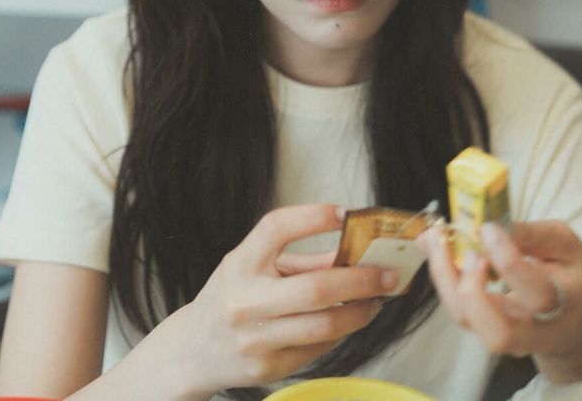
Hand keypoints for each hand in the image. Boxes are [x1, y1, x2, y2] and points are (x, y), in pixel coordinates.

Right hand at [166, 204, 397, 396]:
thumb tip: (354, 250)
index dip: (312, 217)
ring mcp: (257, 339)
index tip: (344, 213)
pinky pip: (319, 348)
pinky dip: (341, 332)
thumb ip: (302, 259)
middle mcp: (246, 300)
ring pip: (326, 325)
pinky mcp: (270, 367)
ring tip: (376, 299)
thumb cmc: (231, 297)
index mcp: (240, 264)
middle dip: (361, 279)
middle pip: (316, 288)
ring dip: (361, 311)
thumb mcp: (253, 266)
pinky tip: (348, 320)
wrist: (194, 349)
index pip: (276, 229)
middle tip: (388, 273)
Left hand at [416, 220, 581, 360]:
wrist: (578, 326)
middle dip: (471, 288)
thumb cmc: (573, 277)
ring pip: (468, 321)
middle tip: (465, 250)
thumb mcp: (567, 246)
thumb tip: (491, 224)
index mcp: (567, 305)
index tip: (487, 228)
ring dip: (445, 278)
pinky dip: (440, 275)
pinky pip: (457, 307)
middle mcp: (535, 331)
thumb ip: (533, 234)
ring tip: (436, 239)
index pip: (537, 295)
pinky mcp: (484, 328)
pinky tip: (432, 243)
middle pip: (498, 331)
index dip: (507, 261)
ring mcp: (508, 337)